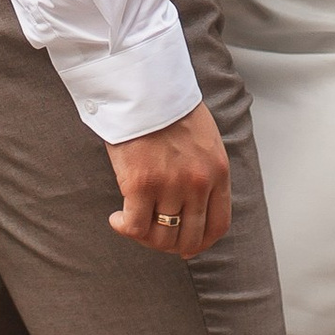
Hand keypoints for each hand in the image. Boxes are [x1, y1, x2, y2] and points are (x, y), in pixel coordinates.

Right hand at [108, 105, 231, 258]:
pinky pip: (135, 226)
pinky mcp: (141, 185)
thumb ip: (204, 171)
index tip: (186, 248)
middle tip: (153, 237)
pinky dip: (124, 228)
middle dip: (170, 245)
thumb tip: (193, 203)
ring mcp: (171, 185)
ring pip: (161, 236)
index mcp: (218, 172)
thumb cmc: (169, 108)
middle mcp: (198, 183)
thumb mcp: (204, 140)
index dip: (201, 243)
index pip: (218, 225)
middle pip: (189, 237)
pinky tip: (116, 219)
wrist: (145, 86)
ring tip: (132, 224)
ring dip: (145, 237)